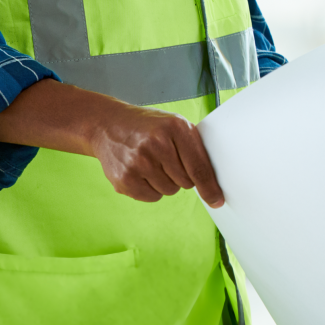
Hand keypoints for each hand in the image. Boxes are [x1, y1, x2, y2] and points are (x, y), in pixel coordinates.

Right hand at [86, 105, 223, 206]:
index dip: (209, 187)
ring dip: (166, 182)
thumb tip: (213, 181)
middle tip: (169, 160)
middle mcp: (156, 144)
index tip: (217, 200)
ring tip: (153, 163)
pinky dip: (151, 189)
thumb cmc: (148, 127)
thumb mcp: (175, 124)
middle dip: (183, 175)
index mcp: (175, 128)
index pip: (199, 167)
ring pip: (169, 190)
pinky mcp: (124, 179)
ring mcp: (138, 162)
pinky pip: (152, 197)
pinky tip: (142, 171)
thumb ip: (195, 147)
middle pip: (186, 182)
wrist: (108, 126)